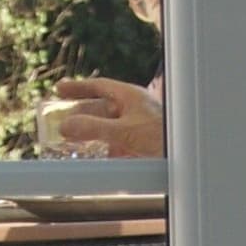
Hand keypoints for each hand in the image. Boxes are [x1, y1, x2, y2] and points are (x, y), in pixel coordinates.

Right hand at [46, 75, 165, 158]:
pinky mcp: (140, 146)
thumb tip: (65, 126)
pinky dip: (102, 150)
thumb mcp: (124, 132)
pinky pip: (116, 145)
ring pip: (106, 128)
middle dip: (79, 115)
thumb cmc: (162, 137)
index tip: (59, 90)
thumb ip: (93, 129)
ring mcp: (136, 127)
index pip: (100, 86)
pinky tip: (92, 159)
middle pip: (100, 108)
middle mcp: (133, 109)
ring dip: (88, 135)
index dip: (78, 88)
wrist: (186, 157)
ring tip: (69, 142)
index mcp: (131, 96)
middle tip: (60, 122)